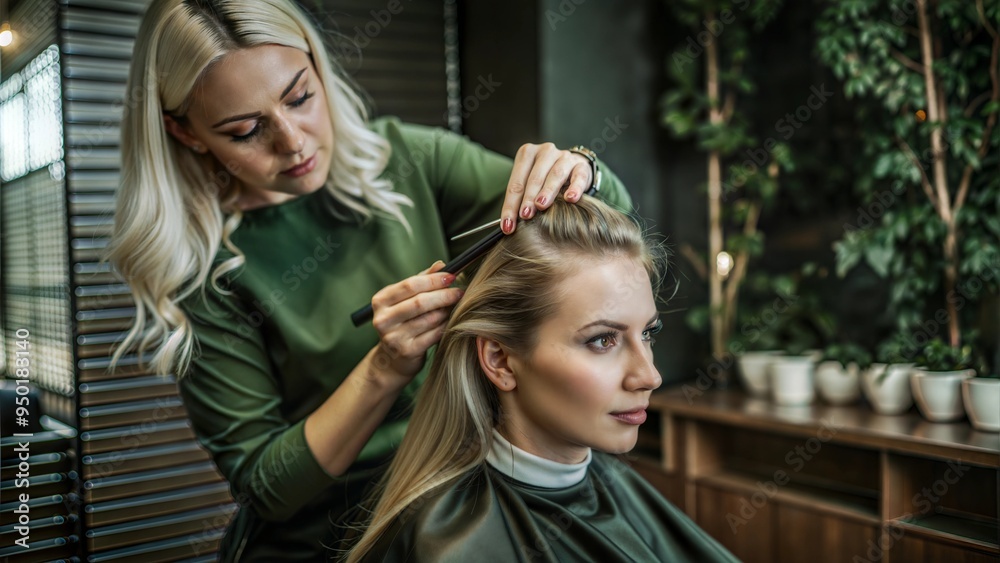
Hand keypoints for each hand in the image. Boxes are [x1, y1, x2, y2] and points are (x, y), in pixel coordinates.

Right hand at [369, 260, 461, 385]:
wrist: (392, 359)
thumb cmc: (402, 322)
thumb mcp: (406, 299)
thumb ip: (422, 280)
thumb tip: (441, 264)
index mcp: (380, 301)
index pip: (410, 285)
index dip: (433, 280)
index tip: (451, 276)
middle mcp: (383, 319)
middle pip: (420, 302)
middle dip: (443, 295)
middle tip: (459, 292)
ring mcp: (394, 337)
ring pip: (429, 319)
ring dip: (446, 311)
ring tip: (454, 307)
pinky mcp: (407, 351)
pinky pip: (434, 334)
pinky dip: (445, 326)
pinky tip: (450, 322)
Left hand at [500, 143, 592, 233]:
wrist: (572, 169)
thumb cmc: (545, 179)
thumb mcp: (529, 185)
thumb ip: (519, 200)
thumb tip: (508, 225)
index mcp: (527, 154)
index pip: (516, 182)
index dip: (511, 205)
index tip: (508, 225)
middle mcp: (545, 152)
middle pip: (535, 178)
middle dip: (528, 198)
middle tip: (525, 215)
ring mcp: (565, 157)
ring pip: (555, 174)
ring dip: (548, 191)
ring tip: (542, 205)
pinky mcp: (581, 165)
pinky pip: (579, 176)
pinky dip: (575, 188)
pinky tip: (570, 199)